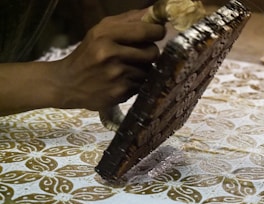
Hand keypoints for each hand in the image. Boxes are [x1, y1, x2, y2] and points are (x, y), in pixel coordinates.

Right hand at [51, 9, 165, 110]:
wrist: (66, 84)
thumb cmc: (88, 54)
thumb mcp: (101, 31)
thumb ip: (128, 20)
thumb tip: (153, 12)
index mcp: (105, 34)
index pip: (144, 30)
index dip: (157, 32)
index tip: (159, 33)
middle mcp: (111, 54)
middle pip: (152, 52)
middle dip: (150, 53)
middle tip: (140, 54)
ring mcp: (116, 75)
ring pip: (148, 70)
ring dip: (142, 70)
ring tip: (126, 69)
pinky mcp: (120, 92)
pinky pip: (141, 85)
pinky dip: (136, 83)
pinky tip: (122, 81)